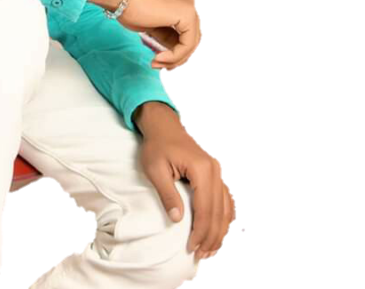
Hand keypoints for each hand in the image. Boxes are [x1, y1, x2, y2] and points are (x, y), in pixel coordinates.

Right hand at [116, 0, 201, 71]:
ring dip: (175, 59)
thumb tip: (177, 54)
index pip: (189, 29)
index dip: (178, 49)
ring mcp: (192, 3)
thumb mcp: (154, 24)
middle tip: (162, 68)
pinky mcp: (188, 13)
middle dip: (178, 57)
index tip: (162, 61)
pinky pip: (188, 44)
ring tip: (157, 65)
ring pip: (192, 43)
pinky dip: (174, 56)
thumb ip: (169, 35)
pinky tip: (158, 58)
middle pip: (194, 36)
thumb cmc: (129, 5)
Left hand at [140, 121, 236, 260]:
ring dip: (221, 231)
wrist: (164, 125)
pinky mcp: (217, 172)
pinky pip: (227, 198)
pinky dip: (227, 217)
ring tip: (212, 251)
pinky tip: (222, 231)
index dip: (200, 232)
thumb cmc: (157, 146)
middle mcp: (216, 169)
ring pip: (227, 207)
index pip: (206, 209)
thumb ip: (167, 194)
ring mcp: (219, 170)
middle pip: (219, 211)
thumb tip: (177, 220)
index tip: (191, 249)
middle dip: (212, 237)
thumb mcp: (155, 169)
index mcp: (202, 168)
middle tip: (202, 257)